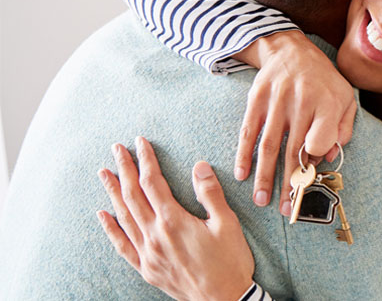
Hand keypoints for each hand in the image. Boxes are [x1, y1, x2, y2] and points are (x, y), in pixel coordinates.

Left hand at [96, 137, 254, 300]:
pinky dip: (111, 229)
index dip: (146, 160)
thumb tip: (198, 166)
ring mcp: (148, 253)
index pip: (152, 183)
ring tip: (104, 174)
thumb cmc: (230, 262)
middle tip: (116, 149)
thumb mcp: (228, 224)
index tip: (140, 143)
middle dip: (124, 170)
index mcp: (174, 221)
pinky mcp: (147, 268)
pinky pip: (122, 245)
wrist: (224, 300)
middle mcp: (155, 236)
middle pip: (133, 196)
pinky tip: (103, 216)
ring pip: (123, 217)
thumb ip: (210, 194)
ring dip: (112, 193)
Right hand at [232, 30, 355, 214]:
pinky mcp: (256, 100)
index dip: (316, 157)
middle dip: (289, 183)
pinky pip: (248, 132)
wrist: (291, 50)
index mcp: (328, 103)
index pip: (322, 137)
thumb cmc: (323, 81)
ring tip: (262, 201)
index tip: (311, 173)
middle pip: (294, 150)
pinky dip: (244, 154)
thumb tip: (328, 157)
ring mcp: (277, 101)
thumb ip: (343, 128)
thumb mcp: (344, 98)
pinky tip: (242, 175)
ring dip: (264, 176)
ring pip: (269, 146)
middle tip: (287, 209)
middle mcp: (302, 103)